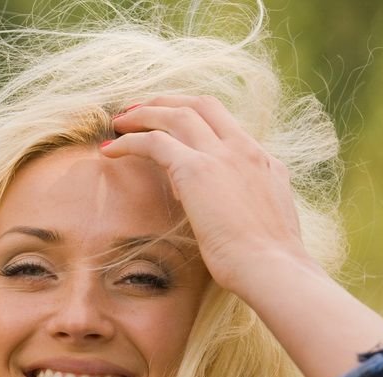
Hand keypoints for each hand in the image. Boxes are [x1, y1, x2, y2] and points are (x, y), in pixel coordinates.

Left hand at [100, 95, 313, 299]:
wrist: (272, 268)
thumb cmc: (266, 262)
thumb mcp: (261, 222)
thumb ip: (241, 204)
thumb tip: (214, 204)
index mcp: (263, 161)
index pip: (225, 124)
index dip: (193, 117)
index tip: (170, 124)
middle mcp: (244, 149)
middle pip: (202, 105)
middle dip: (167, 102)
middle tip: (139, 111)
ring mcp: (222, 155)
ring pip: (176, 115)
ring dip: (143, 114)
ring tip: (118, 122)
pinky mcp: (197, 170)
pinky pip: (154, 142)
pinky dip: (129, 141)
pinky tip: (109, 149)